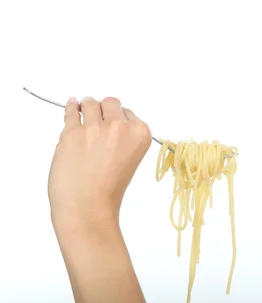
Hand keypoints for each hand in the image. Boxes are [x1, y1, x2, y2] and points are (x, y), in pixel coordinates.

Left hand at [48, 96, 151, 227]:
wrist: (89, 208)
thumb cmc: (108, 191)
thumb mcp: (130, 160)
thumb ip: (124, 138)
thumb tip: (107, 121)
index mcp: (140, 134)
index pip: (129, 113)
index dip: (118, 118)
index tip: (112, 125)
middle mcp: (120, 127)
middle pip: (111, 102)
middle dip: (104, 109)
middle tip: (97, 120)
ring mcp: (95, 128)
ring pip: (90, 103)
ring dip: (86, 107)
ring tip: (83, 113)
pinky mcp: (72, 132)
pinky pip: (70, 111)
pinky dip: (70, 107)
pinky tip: (71, 105)